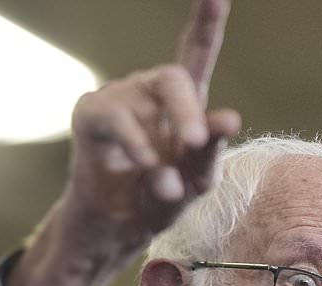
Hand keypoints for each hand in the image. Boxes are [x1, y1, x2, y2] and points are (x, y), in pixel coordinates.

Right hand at [60, 0, 240, 252]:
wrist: (117, 228)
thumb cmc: (160, 199)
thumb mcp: (195, 182)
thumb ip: (211, 153)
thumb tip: (230, 118)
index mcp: (184, 102)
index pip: (196, 52)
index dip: (206, 22)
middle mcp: (150, 92)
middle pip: (174, 78)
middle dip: (187, 111)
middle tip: (195, 143)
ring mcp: (118, 98)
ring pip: (146, 103)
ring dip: (160, 147)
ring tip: (166, 186)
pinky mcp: (90, 114)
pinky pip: (114, 117)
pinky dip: (134, 143)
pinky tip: (145, 163)